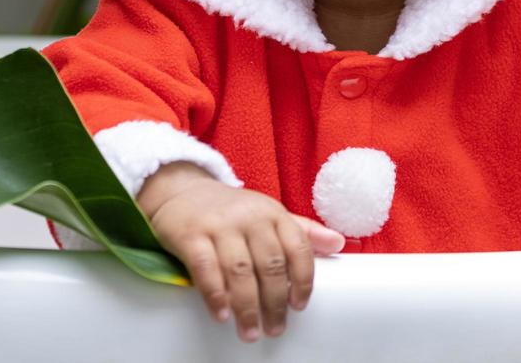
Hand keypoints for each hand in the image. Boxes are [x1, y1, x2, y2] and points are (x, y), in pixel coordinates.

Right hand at [138, 162, 345, 342]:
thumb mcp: (268, 213)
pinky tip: (222, 314)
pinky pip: (206, 268)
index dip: (303, 280)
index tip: (300, 306)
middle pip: (270, 265)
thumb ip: (302, 231)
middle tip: (275, 328)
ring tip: (250, 330)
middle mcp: (248, 217)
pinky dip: (215, 294)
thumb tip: (339, 243)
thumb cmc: (231, 210)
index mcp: (272, 212)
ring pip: (240, 271)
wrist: (181, 190)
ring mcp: (219, 225)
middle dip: (275, 303)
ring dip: (247, 307)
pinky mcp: (191, 234)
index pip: (297, 247)